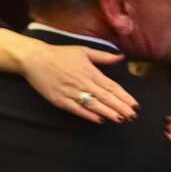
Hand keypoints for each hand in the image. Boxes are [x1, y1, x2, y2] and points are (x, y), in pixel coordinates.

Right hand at [17, 41, 137, 122]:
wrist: (35, 59)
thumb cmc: (60, 54)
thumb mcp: (84, 50)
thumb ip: (103, 57)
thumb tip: (121, 56)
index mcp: (90, 71)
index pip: (111, 86)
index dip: (124, 96)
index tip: (135, 105)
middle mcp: (83, 82)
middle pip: (105, 97)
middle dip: (120, 107)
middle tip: (132, 116)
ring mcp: (71, 92)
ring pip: (93, 104)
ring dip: (107, 113)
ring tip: (120, 119)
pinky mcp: (60, 100)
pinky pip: (77, 109)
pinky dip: (88, 115)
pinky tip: (99, 120)